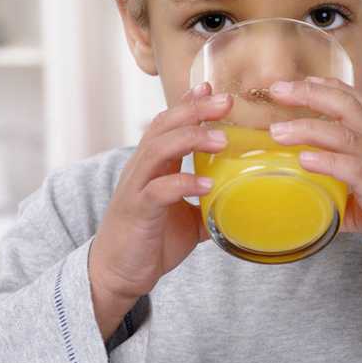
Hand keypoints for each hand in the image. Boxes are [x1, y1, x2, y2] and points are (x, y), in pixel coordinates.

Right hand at [88, 81, 231, 338]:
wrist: (117, 274)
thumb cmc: (151, 240)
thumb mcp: (188, 218)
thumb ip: (209, 203)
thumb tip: (244, 201)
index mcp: (154, 165)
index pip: (168, 123)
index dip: (188, 103)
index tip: (213, 88)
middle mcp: (142, 169)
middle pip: (164, 126)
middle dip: (195, 110)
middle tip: (226, 102)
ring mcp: (136, 188)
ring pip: (158, 150)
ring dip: (190, 139)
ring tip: (222, 140)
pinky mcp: (136, 211)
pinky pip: (158, 190)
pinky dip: (182, 184)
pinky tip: (207, 185)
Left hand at [266, 76, 361, 272]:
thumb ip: (339, 190)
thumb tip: (305, 195)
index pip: (353, 100)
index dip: (323, 86)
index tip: (292, 82)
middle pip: (345, 105)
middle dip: (308, 93)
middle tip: (275, 90)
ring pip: (346, 135)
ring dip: (308, 128)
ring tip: (278, 132)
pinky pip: (356, 170)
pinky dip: (328, 162)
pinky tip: (305, 160)